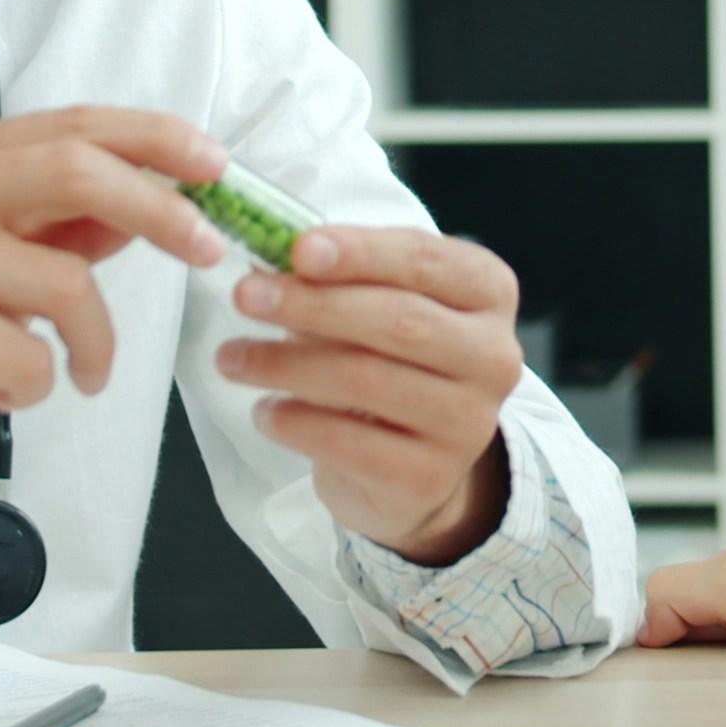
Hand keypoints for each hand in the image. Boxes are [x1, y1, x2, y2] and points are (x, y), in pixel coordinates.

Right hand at [0, 105, 229, 544]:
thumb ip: (58, 226)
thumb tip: (150, 201)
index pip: (76, 126)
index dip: (157, 139)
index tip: (218, 168)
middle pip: (78, 170)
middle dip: (161, 210)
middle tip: (206, 252)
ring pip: (67, 281)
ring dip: (96, 342)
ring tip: (81, 372)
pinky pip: (28, 354)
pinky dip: (40, 385)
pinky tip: (10, 393)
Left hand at [217, 225, 523, 563]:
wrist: (415, 466)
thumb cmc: (390, 361)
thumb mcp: (379, 304)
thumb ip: (341, 276)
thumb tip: (273, 258)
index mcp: (487, 293)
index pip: (425, 260)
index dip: (359, 252)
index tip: (297, 249)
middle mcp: (492, 356)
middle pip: (398, 320)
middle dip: (313, 304)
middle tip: (246, 296)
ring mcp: (468, 422)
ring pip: (368, 381)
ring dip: (286, 364)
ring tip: (233, 358)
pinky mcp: (429, 477)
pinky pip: (349, 443)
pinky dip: (294, 422)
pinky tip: (263, 411)